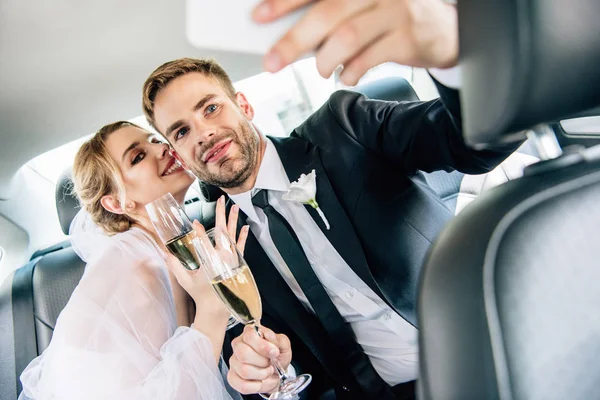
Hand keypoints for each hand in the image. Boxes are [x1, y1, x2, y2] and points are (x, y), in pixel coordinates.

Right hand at [167, 196, 248, 309]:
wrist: (217, 308)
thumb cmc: (200, 294)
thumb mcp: (185, 280)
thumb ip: (174, 265)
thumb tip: (164, 253)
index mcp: (209, 260)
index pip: (203, 238)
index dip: (198, 229)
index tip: (194, 222)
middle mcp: (222, 257)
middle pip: (222, 230)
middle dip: (220, 213)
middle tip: (221, 200)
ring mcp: (232, 259)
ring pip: (233, 235)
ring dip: (233, 220)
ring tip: (235, 207)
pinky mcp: (237, 263)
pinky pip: (241, 247)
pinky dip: (243, 237)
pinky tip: (245, 226)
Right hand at [228, 325, 292, 394]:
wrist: (277, 373)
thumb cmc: (277, 356)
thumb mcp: (283, 345)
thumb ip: (277, 339)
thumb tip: (268, 336)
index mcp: (249, 333)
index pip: (249, 336)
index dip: (263, 346)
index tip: (274, 352)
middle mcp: (238, 346)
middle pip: (243, 354)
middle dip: (262, 362)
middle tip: (270, 363)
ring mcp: (234, 362)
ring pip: (244, 370)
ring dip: (262, 374)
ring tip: (267, 371)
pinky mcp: (233, 377)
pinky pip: (242, 385)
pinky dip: (256, 386)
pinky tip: (260, 381)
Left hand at [253, 0, 458, 84]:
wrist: (447, 30)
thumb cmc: (394, 18)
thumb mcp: (364, 8)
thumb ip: (333, 16)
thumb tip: (292, 37)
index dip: (286, 1)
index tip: (259, 15)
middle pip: (328, 12)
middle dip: (295, 40)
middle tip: (274, 61)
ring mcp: (396, 11)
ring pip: (347, 38)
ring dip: (326, 60)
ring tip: (323, 69)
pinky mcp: (408, 38)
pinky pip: (369, 59)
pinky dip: (351, 72)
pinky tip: (347, 75)